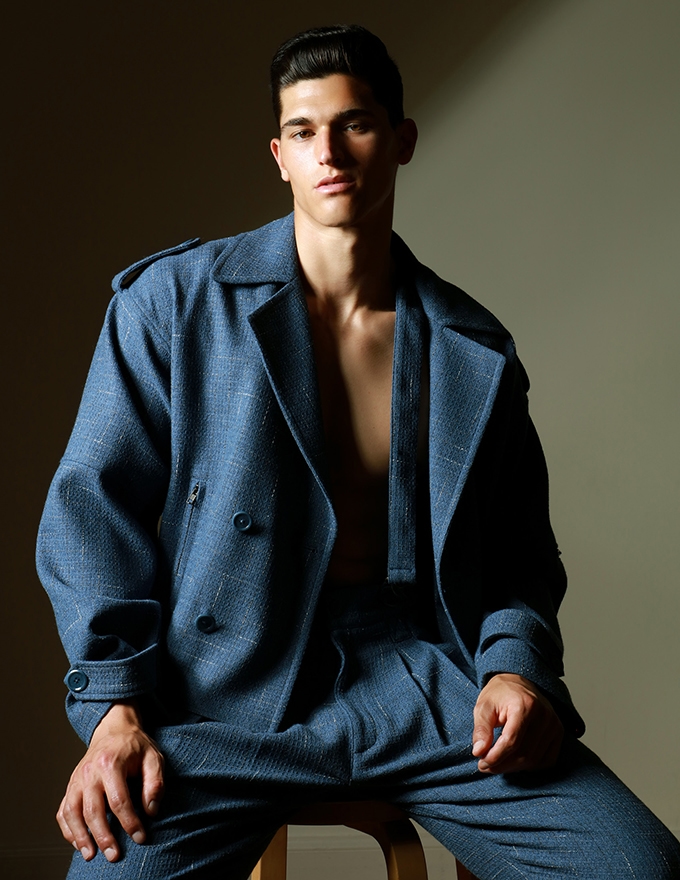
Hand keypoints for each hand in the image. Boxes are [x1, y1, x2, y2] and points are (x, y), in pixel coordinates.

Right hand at [56, 701, 163, 862]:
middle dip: (103, 836)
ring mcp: (76, 780)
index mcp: (111, 763)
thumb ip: (155, 782)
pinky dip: (67, 829)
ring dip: (80, 836)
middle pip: (93, 810)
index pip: (119, 800)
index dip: (130, 822)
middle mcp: (89, 772)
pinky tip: (77, 842)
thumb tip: (151, 810)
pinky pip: (63, 811)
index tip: (140, 837)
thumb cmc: (135, 746)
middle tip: (114, 855)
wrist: (114, 730)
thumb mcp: (153, 757)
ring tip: (90, 855)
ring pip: (72, 812)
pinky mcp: (70, 786)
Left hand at [472, 673, 562, 773]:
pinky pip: (546, 760)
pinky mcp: (558, 733)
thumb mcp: (483, 706)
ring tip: (496, 764)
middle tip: (485, 766)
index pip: (512, 741)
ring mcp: (554, 725)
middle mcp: (544, 715)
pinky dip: (529, 766)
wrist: (518, 683)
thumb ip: (481, 729)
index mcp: (525, 705)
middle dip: (502, 765)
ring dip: (513, 767)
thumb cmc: (500, 695)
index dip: (496, 756)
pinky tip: (514, 761)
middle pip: (524, 753)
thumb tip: (479, 752)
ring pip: (534, 760)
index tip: (482, 763)